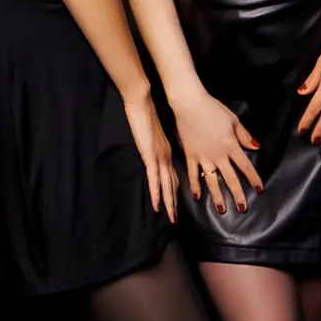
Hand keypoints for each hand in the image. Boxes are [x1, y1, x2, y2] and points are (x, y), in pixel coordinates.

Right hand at [123, 87, 177, 218]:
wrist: (142, 102)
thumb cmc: (147, 113)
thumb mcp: (155, 132)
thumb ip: (157, 144)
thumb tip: (158, 152)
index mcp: (167, 151)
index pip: (173, 175)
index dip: (175, 190)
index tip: (177, 203)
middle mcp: (166, 156)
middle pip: (172, 184)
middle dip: (174, 202)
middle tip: (176, 218)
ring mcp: (159, 157)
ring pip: (166, 185)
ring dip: (169, 203)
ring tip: (172, 218)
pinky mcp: (150, 156)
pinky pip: (154, 178)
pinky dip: (156, 193)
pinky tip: (157, 205)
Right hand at [174, 89, 262, 213]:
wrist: (190, 105)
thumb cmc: (214, 110)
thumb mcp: (234, 120)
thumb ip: (245, 136)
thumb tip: (257, 147)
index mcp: (231, 146)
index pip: (246, 166)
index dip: (254, 179)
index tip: (260, 190)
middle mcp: (218, 156)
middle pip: (230, 178)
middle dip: (238, 195)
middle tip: (243, 208)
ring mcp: (203, 157)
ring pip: (211, 181)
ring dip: (217, 196)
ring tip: (221, 209)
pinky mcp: (190, 155)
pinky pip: (192, 174)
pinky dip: (194, 185)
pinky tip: (197, 197)